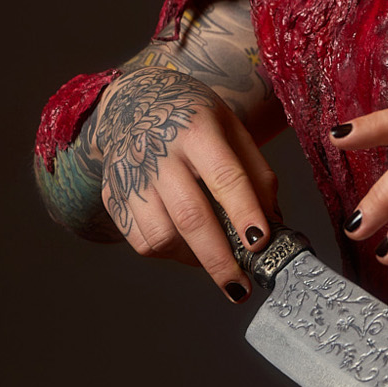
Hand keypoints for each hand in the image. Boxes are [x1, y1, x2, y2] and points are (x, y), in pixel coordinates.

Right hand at [89, 65, 281, 302]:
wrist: (133, 100)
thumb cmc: (193, 118)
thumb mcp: (233, 128)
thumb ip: (256, 173)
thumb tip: (274, 224)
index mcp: (196, 129)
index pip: (224, 175)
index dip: (244, 211)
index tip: (261, 243)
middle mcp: (158, 152)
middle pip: (190, 215)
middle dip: (219, 258)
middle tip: (240, 286)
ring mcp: (130, 176)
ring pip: (161, 235)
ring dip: (193, 258)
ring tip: (215, 260)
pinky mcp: (113, 195)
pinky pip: (141, 240)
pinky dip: (169, 253)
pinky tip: (187, 245)